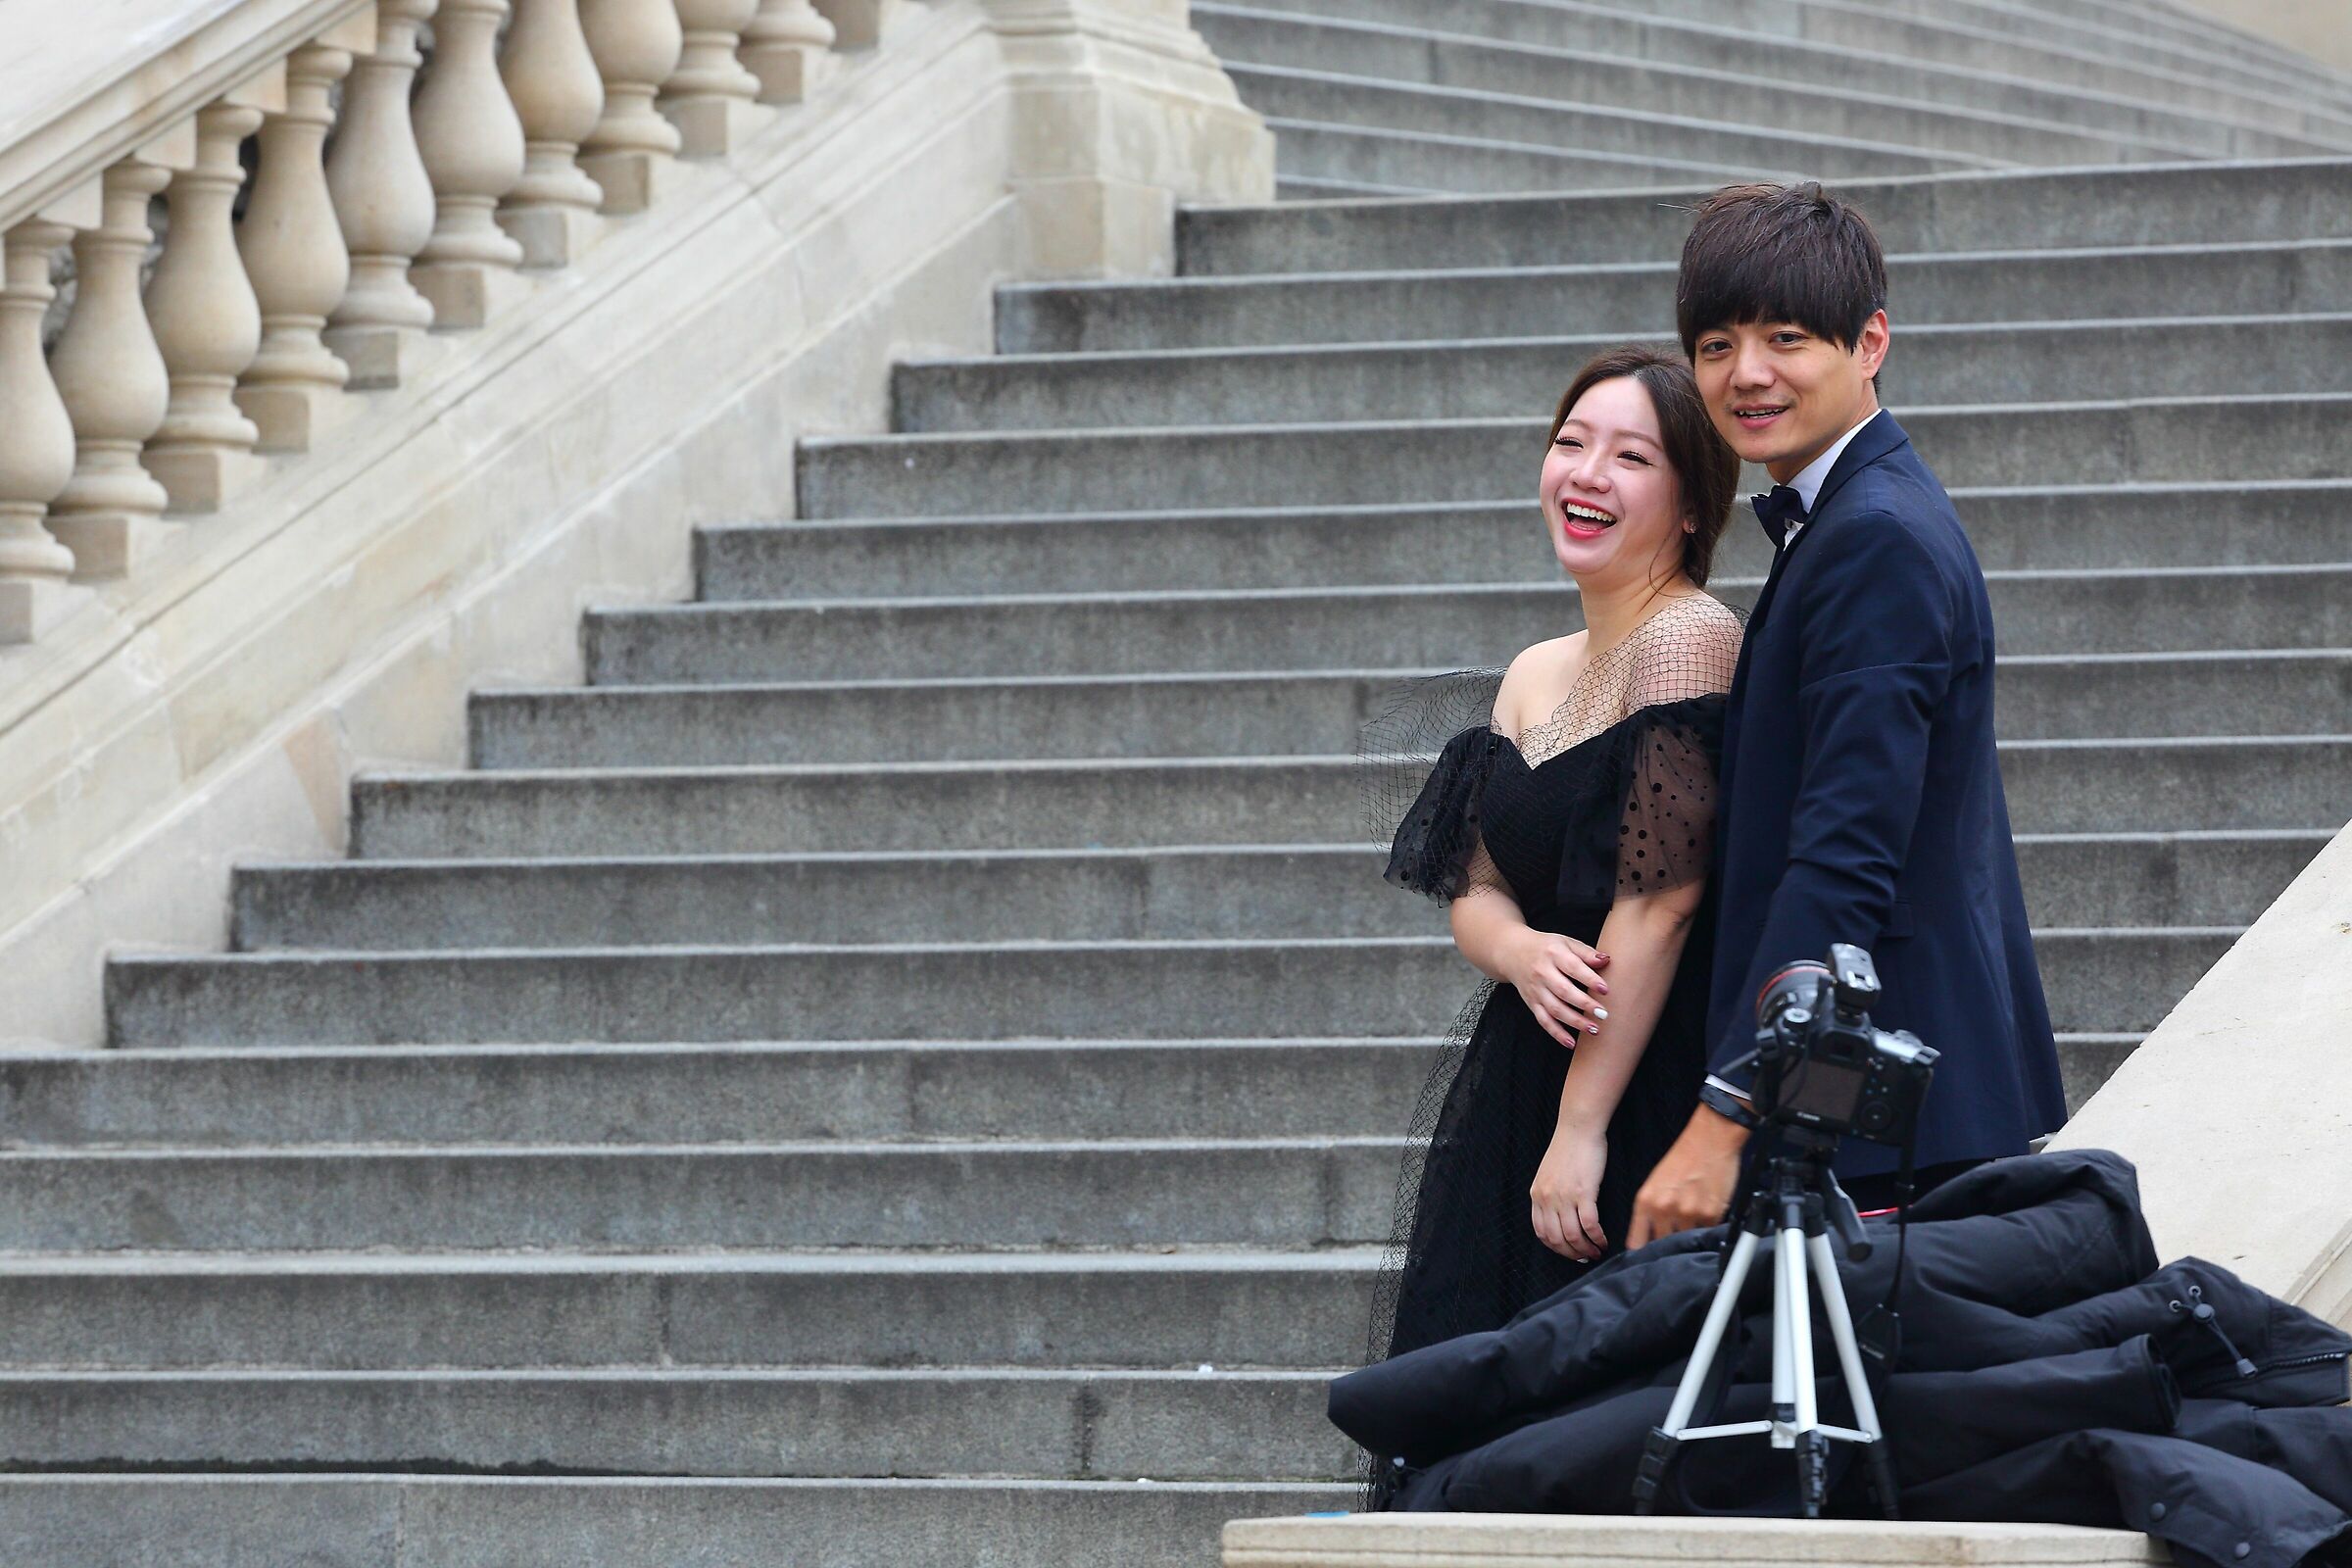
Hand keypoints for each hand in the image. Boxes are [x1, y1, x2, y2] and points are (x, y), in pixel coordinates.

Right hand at [1506, 930, 1610, 1047]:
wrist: (1512, 953)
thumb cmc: (1545, 947)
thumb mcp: (1565, 942)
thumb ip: (1586, 952)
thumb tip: (1606, 960)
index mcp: (1553, 954)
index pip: (1573, 967)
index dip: (1589, 979)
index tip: (1605, 990)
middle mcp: (1542, 973)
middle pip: (1563, 991)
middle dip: (1584, 1004)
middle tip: (1603, 1014)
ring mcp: (1536, 990)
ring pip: (1555, 1009)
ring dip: (1574, 1022)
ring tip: (1594, 1029)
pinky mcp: (1532, 1003)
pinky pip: (1543, 1020)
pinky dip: (1556, 1033)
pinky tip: (1571, 1042)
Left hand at [1530, 1124, 1608, 1261]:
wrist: (1578, 1128)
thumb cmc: (1568, 1148)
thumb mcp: (1548, 1173)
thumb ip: (1550, 1194)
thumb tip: (1558, 1215)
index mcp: (1537, 1195)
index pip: (1541, 1233)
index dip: (1556, 1248)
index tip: (1569, 1252)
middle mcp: (1547, 1199)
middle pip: (1557, 1239)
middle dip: (1572, 1254)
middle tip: (1586, 1257)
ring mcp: (1564, 1197)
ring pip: (1573, 1236)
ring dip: (1587, 1249)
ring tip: (1597, 1252)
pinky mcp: (1584, 1192)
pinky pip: (1590, 1225)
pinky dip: (1598, 1238)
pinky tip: (1604, 1240)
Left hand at [1626, 1105, 1747, 1249]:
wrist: (1709, 1140)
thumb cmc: (1682, 1158)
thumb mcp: (1655, 1182)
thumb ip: (1650, 1210)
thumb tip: (1648, 1237)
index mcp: (1646, 1202)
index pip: (1638, 1242)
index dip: (1642, 1253)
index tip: (1646, 1258)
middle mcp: (1665, 1209)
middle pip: (1663, 1245)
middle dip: (1668, 1244)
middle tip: (1674, 1237)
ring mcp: (1689, 1213)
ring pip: (1686, 1240)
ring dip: (1689, 1236)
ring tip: (1693, 1219)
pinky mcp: (1712, 1214)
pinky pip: (1708, 1232)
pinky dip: (1707, 1227)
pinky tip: (1707, 1211)